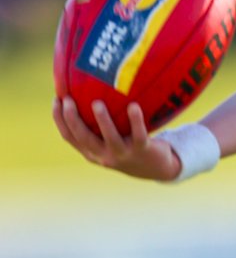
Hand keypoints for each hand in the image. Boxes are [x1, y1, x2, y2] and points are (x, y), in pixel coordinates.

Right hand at [53, 97, 181, 181]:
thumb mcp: (111, 139)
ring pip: (110, 138)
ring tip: (97, 103)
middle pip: (83, 138)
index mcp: (92, 152)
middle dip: (73, 119)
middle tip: (68, 100)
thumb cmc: (129, 146)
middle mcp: (104, 155)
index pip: (69, 136)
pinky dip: (135, 120)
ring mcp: (123, 154)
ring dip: (102, 120)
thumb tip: (87, 89)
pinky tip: (134, 105)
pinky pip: (138, 134)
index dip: (59, 119)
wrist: (157, 168)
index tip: (56, 100)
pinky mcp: (142, 150)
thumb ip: (98, 123)